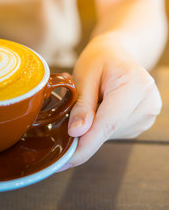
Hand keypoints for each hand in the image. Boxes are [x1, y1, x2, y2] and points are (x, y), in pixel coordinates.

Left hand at [60, 35, 161, 170]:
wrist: (117, 53)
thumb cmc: (99, 59)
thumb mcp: (84, 75)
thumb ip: (82, 104)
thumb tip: (77, 132)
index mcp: (135, 86)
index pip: (107, 124)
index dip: (85, 145)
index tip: (66, 159)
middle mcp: (147, 102)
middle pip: (107, 131)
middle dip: (83, 134)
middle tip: (66, 116)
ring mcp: (148, 114)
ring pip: (109, 134)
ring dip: (92, 127)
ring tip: (91, 101)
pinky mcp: (142, 122)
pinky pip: (113, 132)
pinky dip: (99, 126)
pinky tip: (99, 108)